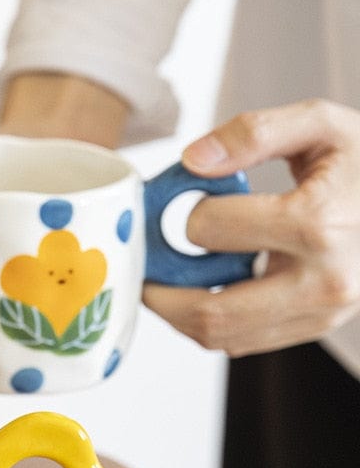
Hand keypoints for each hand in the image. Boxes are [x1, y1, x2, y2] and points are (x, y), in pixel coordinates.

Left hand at [143, 98, 359, 354]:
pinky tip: (200, 294)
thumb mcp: (322, 125)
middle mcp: (323, 280)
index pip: (213, 230)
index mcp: (320, 222)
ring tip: (164, 285)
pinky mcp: (315, 327)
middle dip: (162, 294)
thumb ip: (255, 133)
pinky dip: (208, 324)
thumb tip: (192, 161)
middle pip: (213, 310)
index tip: (175, 206)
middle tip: (142, 272)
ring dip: (179, 315)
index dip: (182, 217)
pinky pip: (243, 342)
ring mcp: (321, 313)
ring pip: (223, 336)